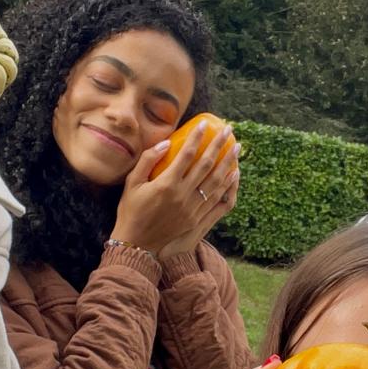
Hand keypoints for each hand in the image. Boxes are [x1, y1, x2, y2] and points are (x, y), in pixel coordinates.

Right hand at [111, 122, 240, 257]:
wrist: (137, 244)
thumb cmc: (130, 210)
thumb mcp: (132, 183)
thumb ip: (147, 160)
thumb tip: (167, 143)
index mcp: (166, 183)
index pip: (186, 154)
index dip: (197, 137)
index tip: (204, 124)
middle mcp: (182, 195)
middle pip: (206, 164)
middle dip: (219, 145)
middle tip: (228, 130)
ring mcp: (192, 208)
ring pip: (216, 181)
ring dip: (228, 163)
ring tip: (237, 148)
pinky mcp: (196, 219)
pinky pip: (217, 199)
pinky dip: (227, 185)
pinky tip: (233, 174)